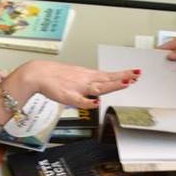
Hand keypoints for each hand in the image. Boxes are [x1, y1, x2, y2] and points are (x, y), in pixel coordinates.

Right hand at [19, 60, 139, 108]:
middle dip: (122, 78)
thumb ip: (89, 83)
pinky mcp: (68, 96)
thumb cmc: (56, 76)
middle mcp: (85, 80)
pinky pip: (80, 100)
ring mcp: (77, 88)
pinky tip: (96, 102)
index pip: (109, 75)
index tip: (135, 73)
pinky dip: (88, 102)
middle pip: (107, 79)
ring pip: (97, 87)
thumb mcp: (76, 76)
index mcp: (88, 76)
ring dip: (111, 86)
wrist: (38, 74)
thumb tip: (99, 89)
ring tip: (124, 83)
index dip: (123, 74)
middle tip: (136, 75)